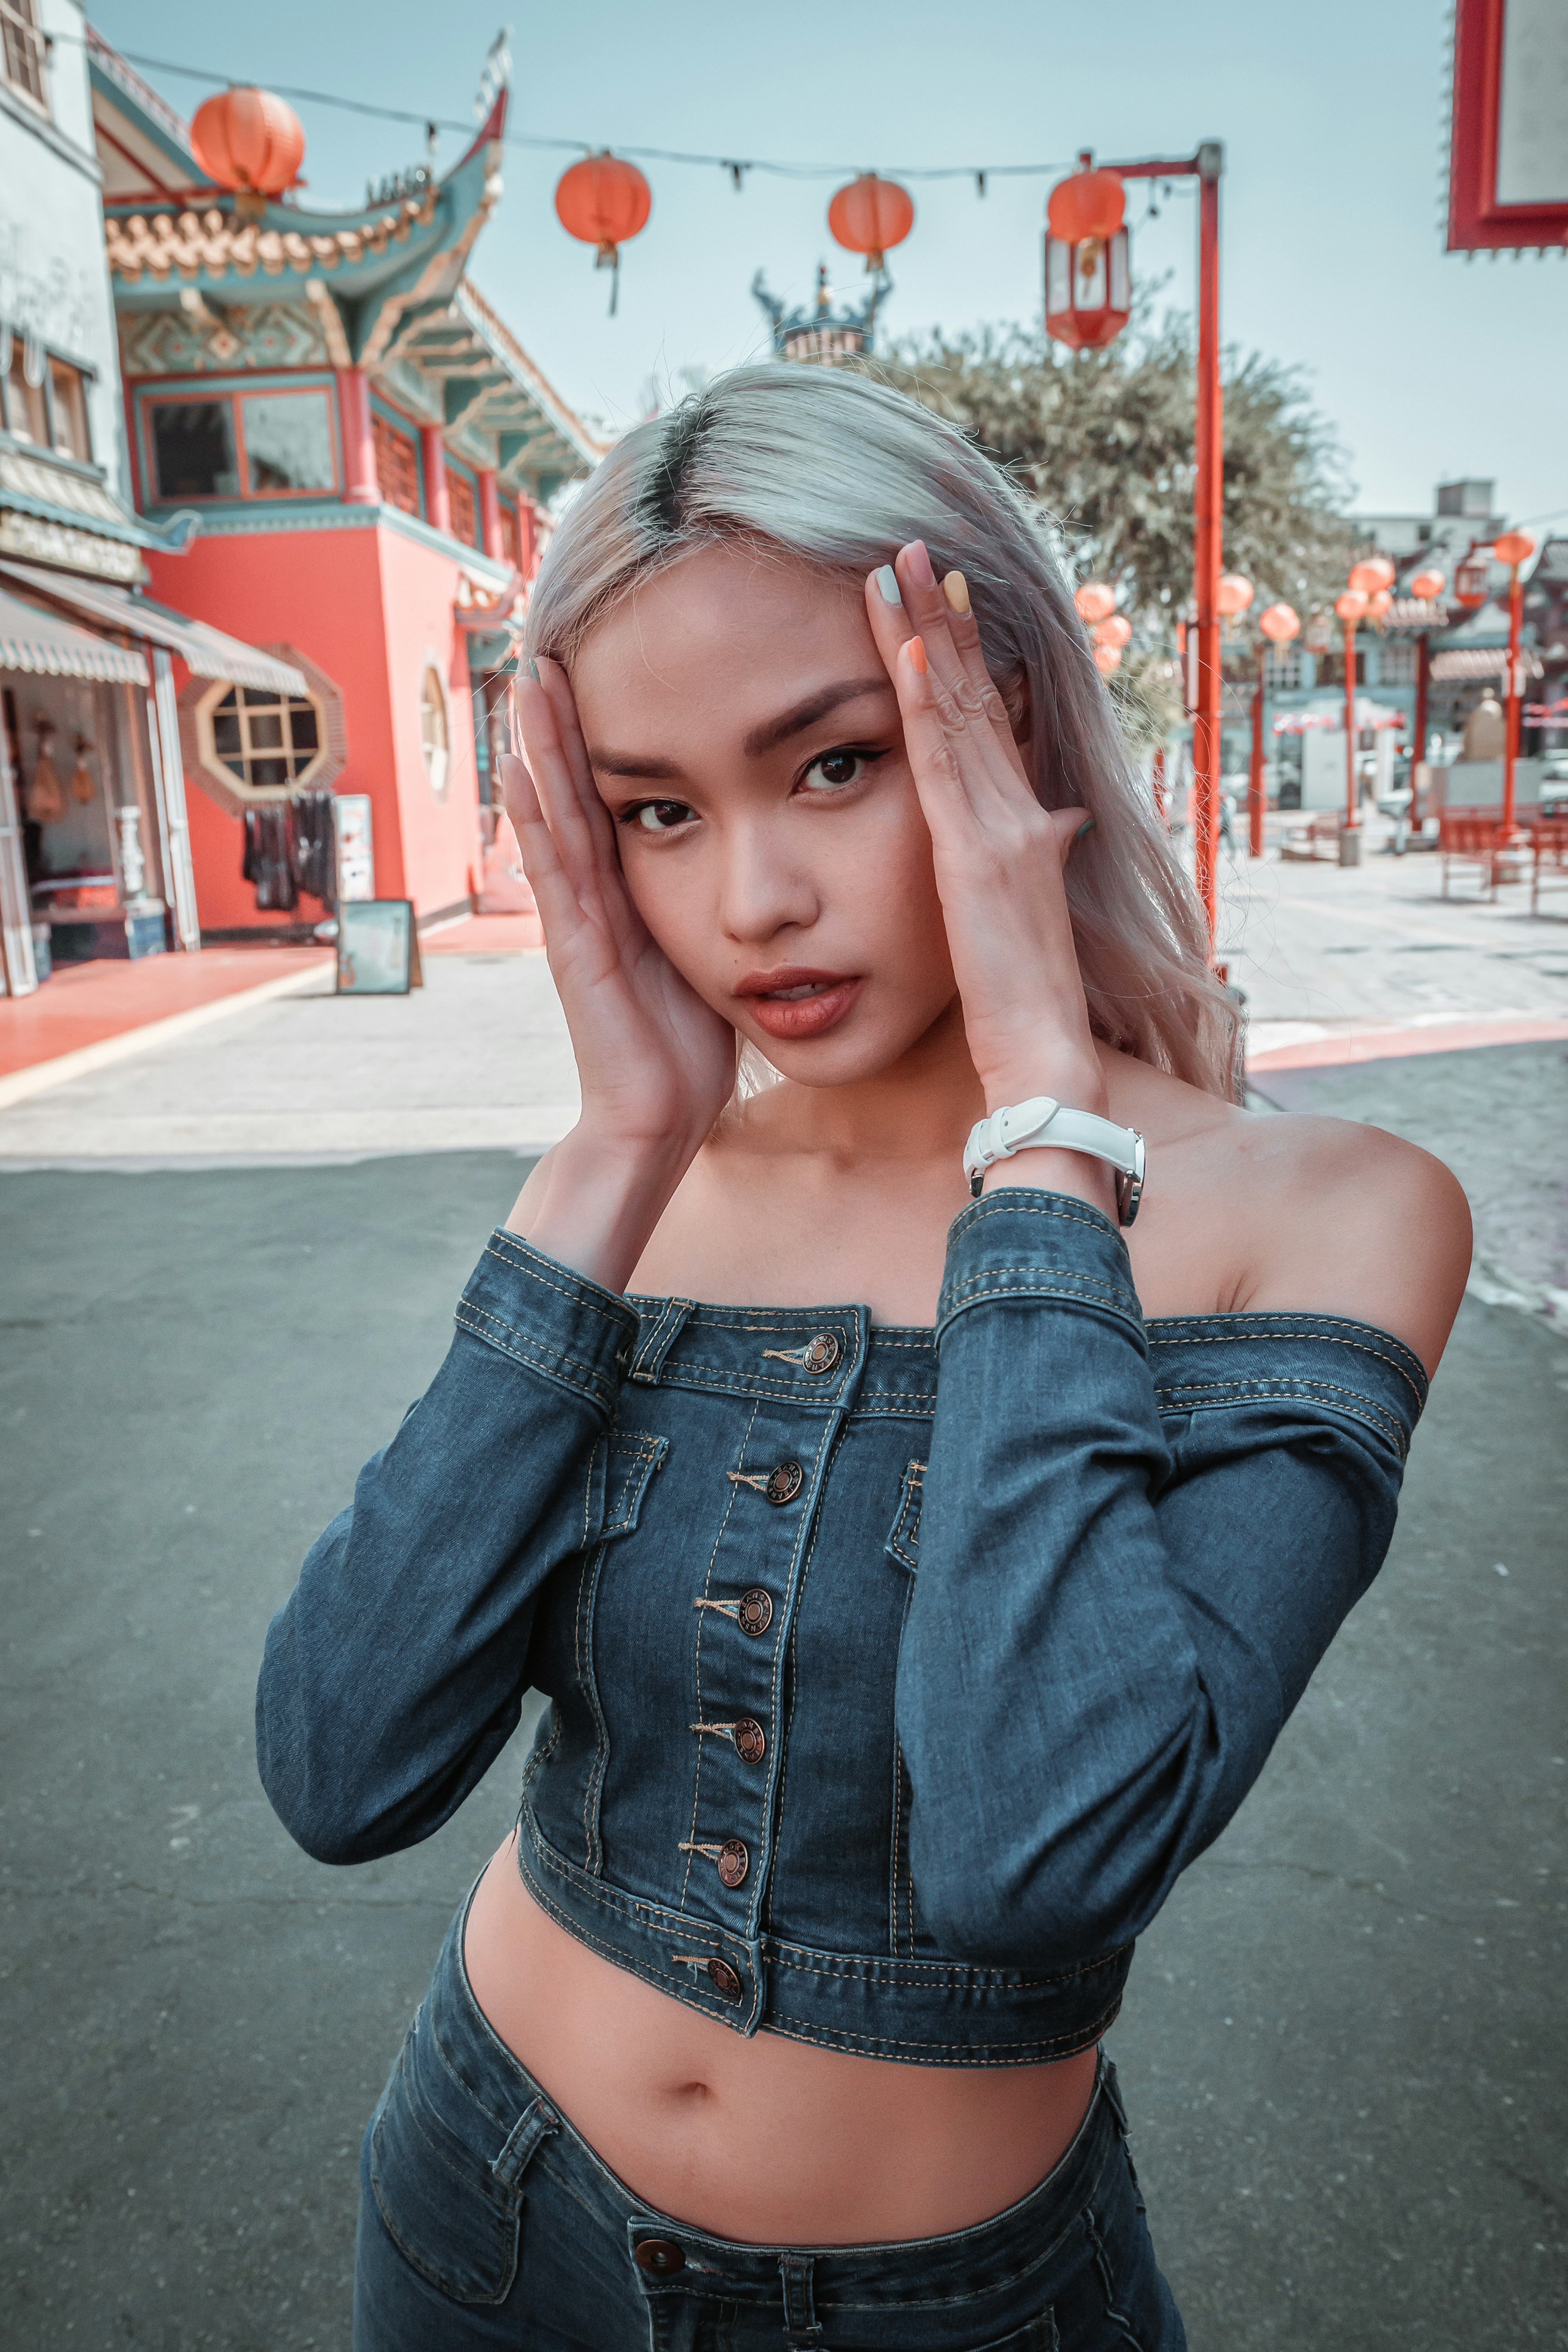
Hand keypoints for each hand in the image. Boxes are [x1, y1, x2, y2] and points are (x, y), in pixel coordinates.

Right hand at [496, 662, 736, 1283]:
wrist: (658, 1117)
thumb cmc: (689, 1049)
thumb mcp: (714, 959)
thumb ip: (720, 915)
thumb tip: (763, 882)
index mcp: (631, 894)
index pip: (616, 795)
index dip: (604, 735)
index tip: (601, 668)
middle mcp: (596, 896)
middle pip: (576, 787)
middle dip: (562, 718)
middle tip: (547, 643)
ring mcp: (578, 917)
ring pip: (556, 811)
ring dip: (540, 745)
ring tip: (528, 676)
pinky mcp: (574, 945)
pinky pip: (553, 867)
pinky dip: (534, 816)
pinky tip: (517, 766)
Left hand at [863, 544, 1105, 1120]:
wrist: (1043, 1059)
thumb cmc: (1021, 1012)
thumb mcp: (1012, 927)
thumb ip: (1020, 873)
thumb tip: (1053, 830)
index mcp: (1021, 832)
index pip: (986, 726)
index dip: (964, 659)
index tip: (941, 598)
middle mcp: (1018, 817)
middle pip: (973, 699)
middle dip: (944, 620)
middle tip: (918, 548)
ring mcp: (1001, 831)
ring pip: (955, 712)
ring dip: (926, 633)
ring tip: (900, 565)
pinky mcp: (975, 858)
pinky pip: (940, 763)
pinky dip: (923, 699)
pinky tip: (901, 646)